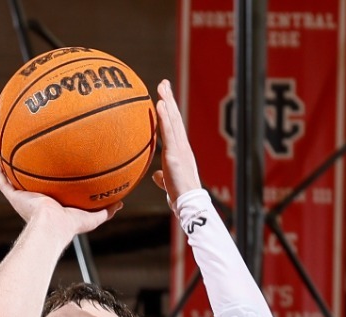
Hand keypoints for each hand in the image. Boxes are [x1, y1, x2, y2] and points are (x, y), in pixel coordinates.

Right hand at [0, 161, 119, 234]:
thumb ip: (105, 211)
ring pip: (14, 181)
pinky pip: (3, 182)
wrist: (50, 226)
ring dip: (10, 169)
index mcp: (51, 206)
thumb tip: (121, 203)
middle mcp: (36, 201)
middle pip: (31, 183)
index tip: (53, 169)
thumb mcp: (91, 217)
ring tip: (8, 154)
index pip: (51, 191)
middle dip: (30, 173)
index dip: (51, 181)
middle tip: (31, 157)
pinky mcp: (14, 197)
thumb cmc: (69, 225)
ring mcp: (23, 198)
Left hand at [151, 80, 202, 202]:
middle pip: (175, 118)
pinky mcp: (174, 154)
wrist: (189, 203)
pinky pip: (168, 131)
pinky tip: (159, 103)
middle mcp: (182, 145)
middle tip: (164, 83)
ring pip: (173, 120)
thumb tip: (156, 176)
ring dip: (167, 101)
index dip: (170, 111)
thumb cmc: (180, 195)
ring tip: (161, 87)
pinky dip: (163, 117)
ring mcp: (179, 148)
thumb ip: (163, 177)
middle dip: (169, 99)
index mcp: (180, 151)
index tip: (164, 97)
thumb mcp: (169, 183)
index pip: (174, 126)